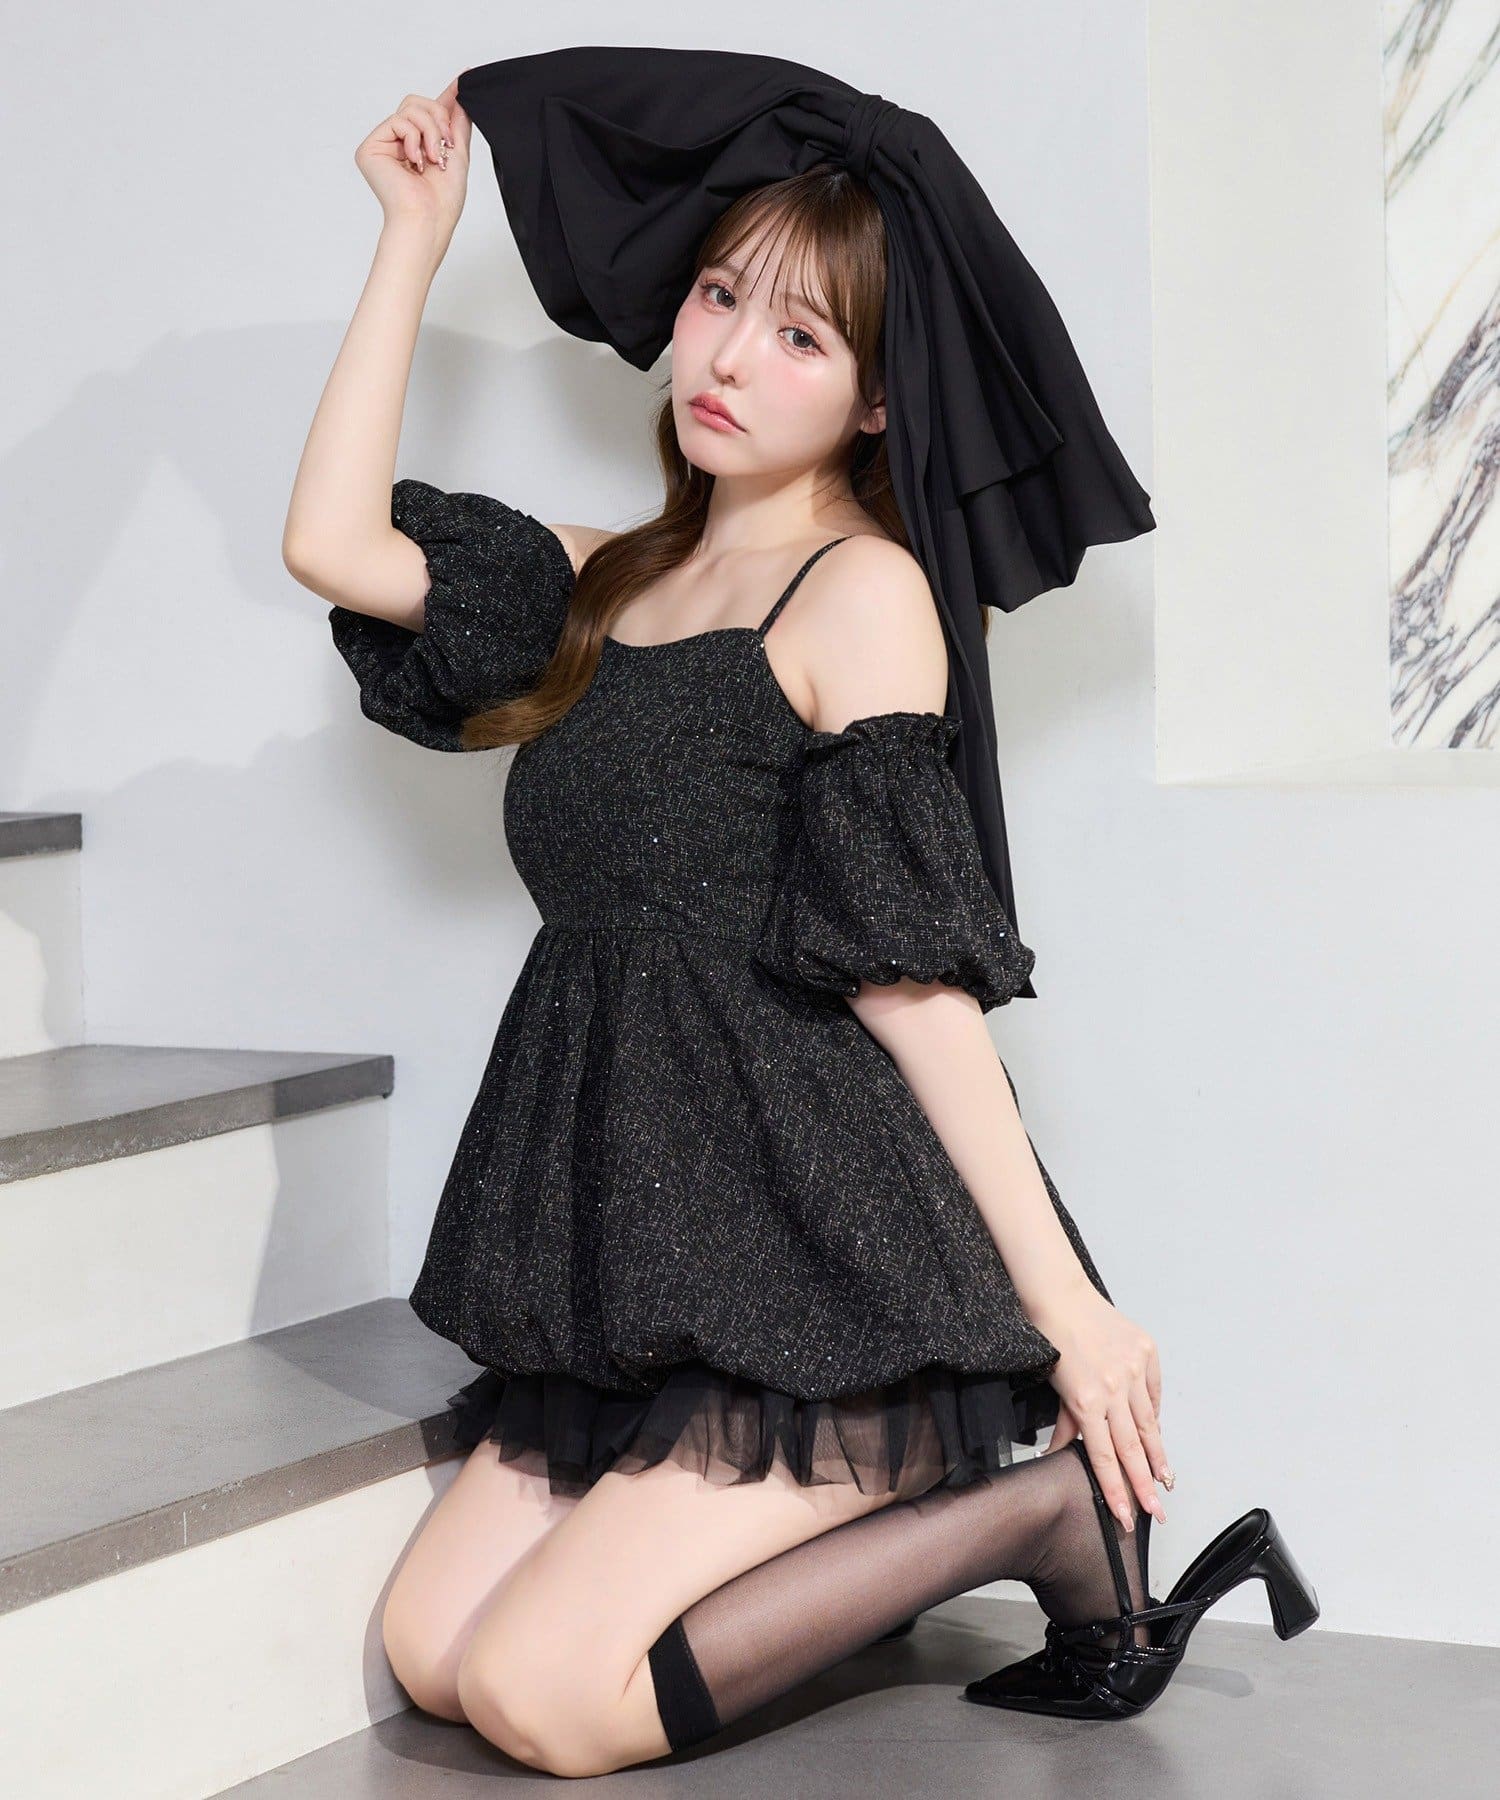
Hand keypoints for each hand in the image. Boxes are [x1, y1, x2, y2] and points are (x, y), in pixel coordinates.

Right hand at [355, 82, 470, 243]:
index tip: (465, 79)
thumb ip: (457, 123)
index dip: (446, 98)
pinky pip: (398, 121)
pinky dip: (414, 138)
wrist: (427, 221)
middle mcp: (397, 144)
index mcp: (417, 147)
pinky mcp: (370, 147)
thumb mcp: (458, 154)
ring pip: (409, 108)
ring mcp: (382, 144)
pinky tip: (416, 161)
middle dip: (438, 120)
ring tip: (433, 159)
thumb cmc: (442, 201)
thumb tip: (460, 93)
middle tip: (446, 146)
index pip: (428, 113)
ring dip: (429, 131)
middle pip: (417, 103)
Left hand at [1030, 1281, 1172, 1530]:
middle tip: (1158, 1512)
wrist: (1061, 1296)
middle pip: (1133, 1447)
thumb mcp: (1052, 1387)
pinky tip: (1155, 1432)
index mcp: (1086, 1401)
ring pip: (1149, 1422)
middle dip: (1145, 1484)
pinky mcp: (1147, 1352)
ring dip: (1158, 1454)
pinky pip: (1153, 1391)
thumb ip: (1063, 1423)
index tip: (1126, 1515)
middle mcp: (1113, 1389)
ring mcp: (1134, 1369)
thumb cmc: (1050, 1339)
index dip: (1116, 1489)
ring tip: (1165, 1480)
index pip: (1103, 1457)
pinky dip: (1153, 1411)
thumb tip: (1058, 1455)